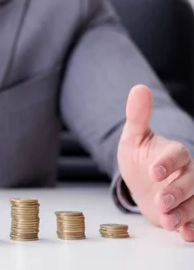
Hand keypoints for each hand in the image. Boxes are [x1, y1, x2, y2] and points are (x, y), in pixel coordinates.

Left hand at [118, 84, 193, 241]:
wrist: (141, 180)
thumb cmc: (139, 156)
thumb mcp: (133, 137)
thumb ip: (137, 116)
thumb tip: (139, 87)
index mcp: (174, 153)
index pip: (177, 155)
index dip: (167, 164)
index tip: (153, 172)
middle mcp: (187, 173)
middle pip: (190, 182)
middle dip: (177, 193)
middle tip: (162, 201)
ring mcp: (189, 193)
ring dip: (184, 213)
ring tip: (168, 221)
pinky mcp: (187, 211)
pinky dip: (191, 228)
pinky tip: (183, 234)